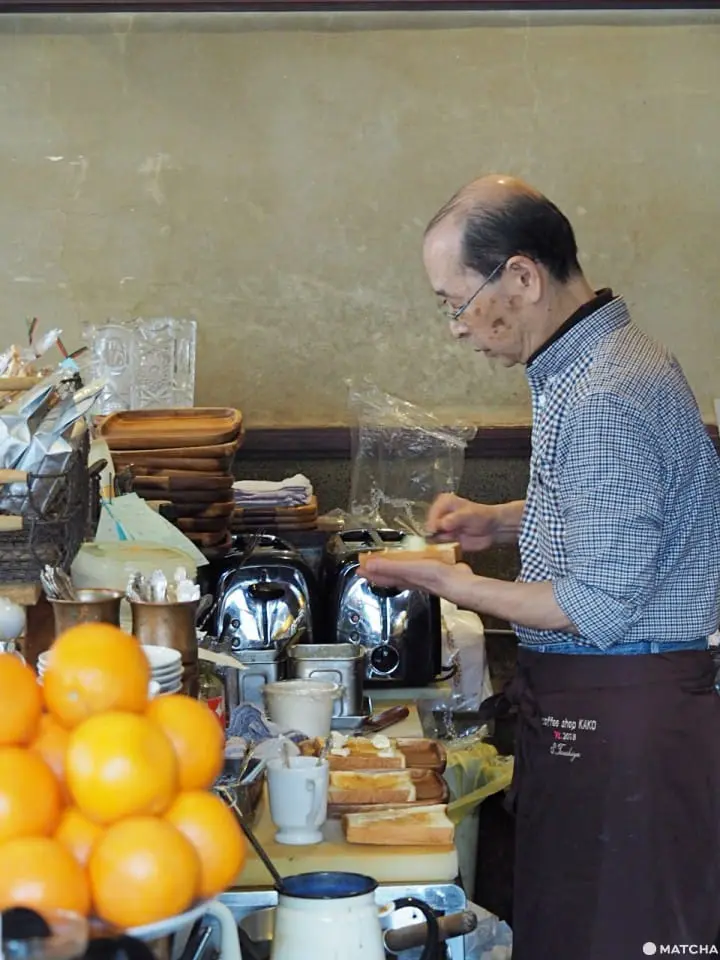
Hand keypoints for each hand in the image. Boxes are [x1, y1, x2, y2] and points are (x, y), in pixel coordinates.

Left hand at [362, 557, 478, 608]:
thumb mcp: (408, 569)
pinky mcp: (433, 571)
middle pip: (389, 575)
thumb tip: (369, 566)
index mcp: (402, 578)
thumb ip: (388, 567)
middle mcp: (410, 579)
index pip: (380, 576)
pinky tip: (416, 560)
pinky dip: (412, 563)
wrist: (459, 583)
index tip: (359, 568)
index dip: (369, 572)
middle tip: (369, 566)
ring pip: (403, 573)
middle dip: (378, 571)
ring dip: (394, 568)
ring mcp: (421, 576)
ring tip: (388, 563)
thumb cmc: (436, 578)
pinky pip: (417, 567)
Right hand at [426, 494, 498, 551]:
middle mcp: (438, 516)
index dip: (433, 525)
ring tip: (451, 542)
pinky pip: (438, 548)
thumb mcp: (468, 514)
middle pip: (428, 529)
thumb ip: (455, 519)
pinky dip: (441, 550)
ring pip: (431, 540)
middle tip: (446, 538)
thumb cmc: (481, 516)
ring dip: (437, 544)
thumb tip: (442, 524)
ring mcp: (441, 530)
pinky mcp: (445, 541)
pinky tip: (449, 548)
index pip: (430, 516)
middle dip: (434, 536)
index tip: (436, 532)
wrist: (493, 529)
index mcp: (441, 504)